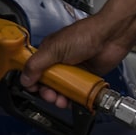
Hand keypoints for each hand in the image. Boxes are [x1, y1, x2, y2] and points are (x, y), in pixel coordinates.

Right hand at [19, 15, 133, 108]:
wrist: (111, 37)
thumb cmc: (86, 34)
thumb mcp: (55, 49)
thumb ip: (36, 65)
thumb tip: (24, 79)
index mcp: (48, 52)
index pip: (33, 70)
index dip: (32, 81)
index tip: (34, 89)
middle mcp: (59, 62)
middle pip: (47, 83)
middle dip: (47, 92)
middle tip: (51, 95)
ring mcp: (73, 70)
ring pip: (61, 90)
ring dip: (59, 98)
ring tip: (62, 100)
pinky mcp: (85, 77)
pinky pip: (76, 92)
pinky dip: (74, 99)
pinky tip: (73, 100)